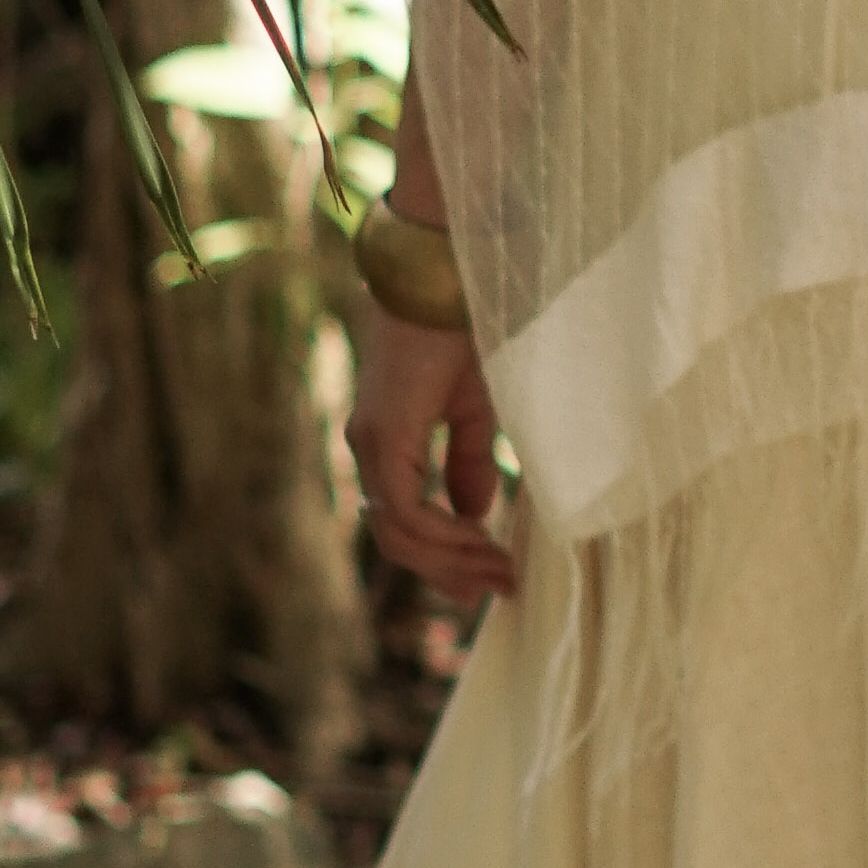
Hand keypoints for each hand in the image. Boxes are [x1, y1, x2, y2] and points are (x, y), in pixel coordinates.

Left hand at [347, 305, 518, 603]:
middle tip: (496, 590)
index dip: (444, 556)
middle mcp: (369, 448)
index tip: (493, 572)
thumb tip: (474, 512)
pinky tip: (482, 537)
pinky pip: (406, 508)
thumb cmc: (462, 331)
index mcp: (388, 443)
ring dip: (448, 559)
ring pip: (397, 533)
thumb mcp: (476, 409)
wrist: (445, 277)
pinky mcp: (383, 436)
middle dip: (448, 571)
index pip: (405, 522)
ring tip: (498, 571)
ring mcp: (371, 443)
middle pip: (397, 539)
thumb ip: (469, 461)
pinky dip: (443, 532)